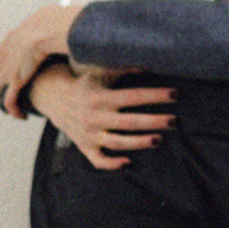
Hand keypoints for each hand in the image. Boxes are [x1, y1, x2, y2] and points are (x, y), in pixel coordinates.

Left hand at [0, 3, 81, 112]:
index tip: (21, 72)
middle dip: (3, 82)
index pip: (6, 51)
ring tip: (13, 109)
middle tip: (14, 92)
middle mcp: (6, 51)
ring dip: (2, 100)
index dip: (11, 63)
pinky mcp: (14, 79)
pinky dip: (12, 109)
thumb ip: (53, 28)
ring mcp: (8, 66)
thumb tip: (68, 28)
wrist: (54, 27)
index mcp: (15, 36)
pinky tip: (20, 115)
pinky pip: (8, 99)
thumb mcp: (52, 20)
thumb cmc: (59, 21)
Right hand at [27, 65, 174, 168]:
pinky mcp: (85, 147)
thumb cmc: (84, 85)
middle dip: (154, 122)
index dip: (155, 96)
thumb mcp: (101, 73)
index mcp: (102, 97)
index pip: (133, 97)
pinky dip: (111, 164)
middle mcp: (96, 117)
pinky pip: (98, 160)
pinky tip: (127, 162)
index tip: (174, 94)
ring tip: (159, 140)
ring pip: (117, 142)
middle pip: (130, 122)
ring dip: (139, 143)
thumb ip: (124, 69)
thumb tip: (150, 63)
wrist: (54, 99)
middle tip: (173, 121)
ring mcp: (90, 134)